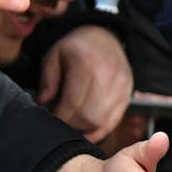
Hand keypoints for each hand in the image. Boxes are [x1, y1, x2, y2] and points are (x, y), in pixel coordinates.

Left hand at [39, 25, 132, 142]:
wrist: (106, 38)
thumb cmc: (77, 48)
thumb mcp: (54, 55)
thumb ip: (47, 79)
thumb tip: (43, 102)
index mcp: (86, 64)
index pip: (72, 102)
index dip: (59, 117)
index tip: (49, 120)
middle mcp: (108, 76)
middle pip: (89, 116)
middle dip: (71, 125)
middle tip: (59, 124)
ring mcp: (121, 87)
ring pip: (101, 121)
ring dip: (84, 129)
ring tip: (71, 125)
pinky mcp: (127, 95)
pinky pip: (114, 121)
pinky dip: (99, 131)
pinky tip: (87, 133)